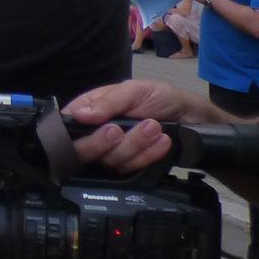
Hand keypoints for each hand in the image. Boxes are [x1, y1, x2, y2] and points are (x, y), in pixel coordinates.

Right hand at [61, 79, 216, 172]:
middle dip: (101, 143)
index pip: (68, 125)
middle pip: (83, 150)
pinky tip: (162, 143)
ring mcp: (113, 151)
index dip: (72, 133)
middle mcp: (97, 133)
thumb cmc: (160, 97)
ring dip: (134, 145)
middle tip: (118, 131)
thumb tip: (78, 114)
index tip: (95, 129)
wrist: (190, 117)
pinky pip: (130, 168)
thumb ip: (108, 102)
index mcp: (91, 110)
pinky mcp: (129, 165)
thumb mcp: (134, 90)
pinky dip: (147, 155)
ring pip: (109, 160)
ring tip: (154, 128)